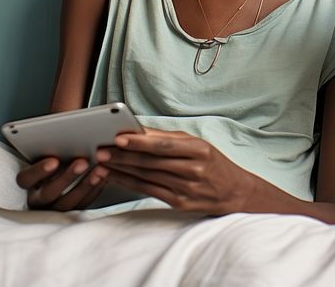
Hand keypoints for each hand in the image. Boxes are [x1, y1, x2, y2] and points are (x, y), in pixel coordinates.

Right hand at [15, 156, 109, 210]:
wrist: (62, 179)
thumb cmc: (53, 161)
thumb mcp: (46, 155)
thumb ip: (50, 148)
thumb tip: (60, 132)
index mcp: (28, 183)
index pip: (25, 179)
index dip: (38, 171)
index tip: (54, 160)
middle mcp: (37, 198)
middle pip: (48, 193)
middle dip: (67, 177)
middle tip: (83, 162)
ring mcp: (53, 208)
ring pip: (66, 203)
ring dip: (84, 186)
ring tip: (98, 171)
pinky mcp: (70, 213)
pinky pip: (82, 206)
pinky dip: (94, 191)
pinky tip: (103, 178)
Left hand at [96, 128, 257, 214]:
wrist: (234, 192)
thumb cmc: (213, 163)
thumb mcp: (198, 144)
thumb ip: (169, 138)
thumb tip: (139, 130)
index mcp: (200, 150)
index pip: (164, 146)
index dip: (139, 142)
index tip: (118, 137)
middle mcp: (193, 170)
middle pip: (151, 162)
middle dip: (123, 156)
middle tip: (100, 150)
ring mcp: (186, 188)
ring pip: (147, 177)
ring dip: (121, 169)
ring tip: (102, 162)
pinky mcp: (179, 203)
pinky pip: (149, 191)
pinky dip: (130, 183)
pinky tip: (116, 176)